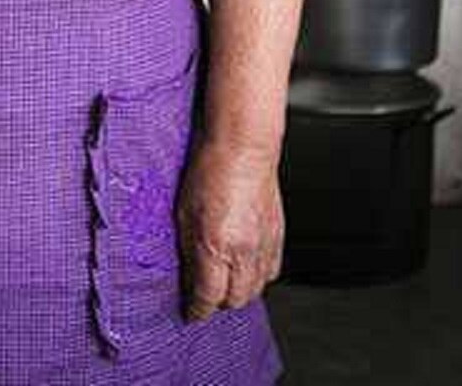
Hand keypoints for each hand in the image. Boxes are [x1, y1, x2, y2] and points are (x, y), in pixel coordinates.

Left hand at [175, 139, 284, 321]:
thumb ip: (187, 250)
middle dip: (218, 304)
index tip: (190, 313)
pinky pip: (271, 271)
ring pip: (256, 289)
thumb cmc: (210, 171)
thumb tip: (187, 275)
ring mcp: (265, 245)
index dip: (197, 310)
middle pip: (235, 300)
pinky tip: (245, 268)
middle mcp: (244, 251)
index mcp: (217, 246)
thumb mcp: (183, 213)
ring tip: (224, 285)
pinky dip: (257, 277)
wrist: (244, 147)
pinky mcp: (278, 236)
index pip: (208, 296)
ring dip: (239, 292)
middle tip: (204, 298)